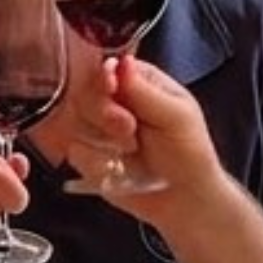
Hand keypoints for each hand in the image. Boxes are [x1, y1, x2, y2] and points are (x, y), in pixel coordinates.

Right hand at [67, 56, 222, 218]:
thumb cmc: (189, 153)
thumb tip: (121, 61)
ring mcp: (95, 128)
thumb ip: (145, 90)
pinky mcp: (86, 155)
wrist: (184, 200)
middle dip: (104, 114)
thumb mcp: (176, 116)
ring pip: (73, 122)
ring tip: (131, 151)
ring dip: (102, 140)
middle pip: (81, 92)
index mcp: (135, 81)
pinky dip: (96, 162)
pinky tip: (117, 168)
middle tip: (129, 129)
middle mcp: (111, 100)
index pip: (103, 67)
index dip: (102, 78)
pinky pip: (74, 152)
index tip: (111, 89)